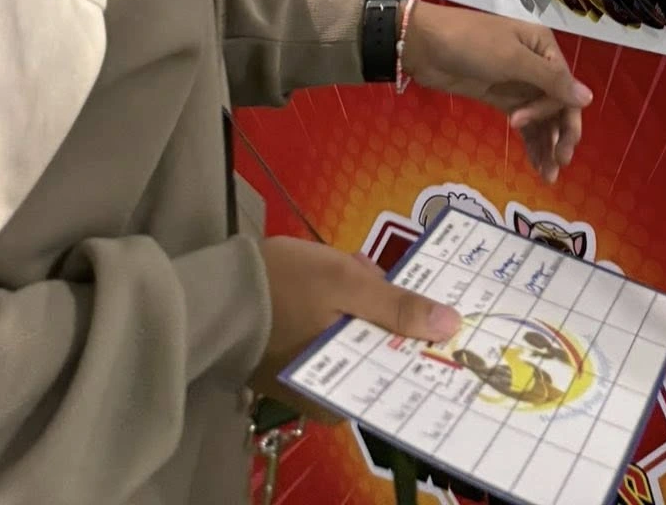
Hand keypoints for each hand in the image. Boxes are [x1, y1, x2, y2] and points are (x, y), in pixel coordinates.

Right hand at [256, 237, 460, 412]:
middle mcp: (328, 399)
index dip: (418, 336)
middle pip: (378, 350)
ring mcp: (309, 380)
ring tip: (347, 267)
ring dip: (360, 300)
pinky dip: (338, 306)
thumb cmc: (283, 288)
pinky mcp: (292, 360)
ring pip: (357, 335)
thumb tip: (451, 326)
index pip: (398, 372)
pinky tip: (330, 276)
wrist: (215, 290)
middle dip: (381, 306)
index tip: (433, 306)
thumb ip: (398, 307)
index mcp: (343, 395)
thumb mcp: (347, 284)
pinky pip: (333, 333)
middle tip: (366, 273)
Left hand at [404, 4, 591, 182]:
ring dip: (547, 144)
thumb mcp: (512, 58)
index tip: (522, 123)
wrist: (425, 44)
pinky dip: (532, 142)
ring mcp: (519, 84)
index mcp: (544, 48)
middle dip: (560, 135)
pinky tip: (537, 164)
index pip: (563, 87)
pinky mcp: (502, 98)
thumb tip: (589, 99)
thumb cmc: (472, 43)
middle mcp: (537, 65)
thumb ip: (550, 81)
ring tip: (549, 176)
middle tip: (560, 163)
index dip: (555, 112)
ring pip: (542, 118)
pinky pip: (525, 123)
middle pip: (558, 105)